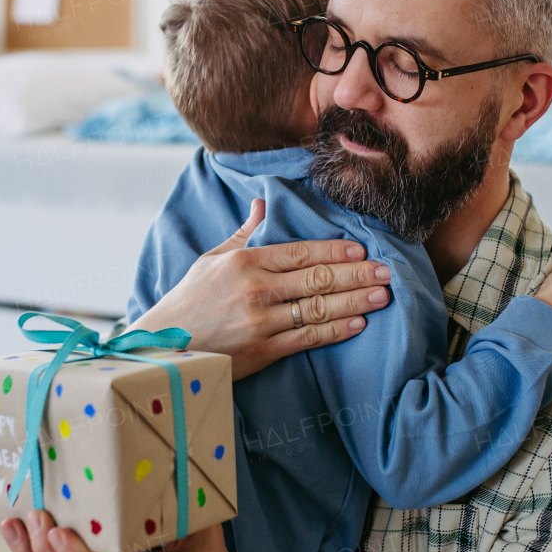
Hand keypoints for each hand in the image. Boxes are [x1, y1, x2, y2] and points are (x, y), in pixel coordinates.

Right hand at [130, 199, 392, 378]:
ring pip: (319, 308)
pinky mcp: (263, 351)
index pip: (300, 252)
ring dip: (355, 301)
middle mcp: (255, 289)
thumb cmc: (190, 300)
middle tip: (386, 270)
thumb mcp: (212, 259)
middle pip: (317, 278)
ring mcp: (260, 322)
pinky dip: (336, 330)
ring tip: (382, 295)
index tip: (361, 248)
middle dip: (356, 273)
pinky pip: (308, 337)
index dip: (334, 250)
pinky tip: (358, 323)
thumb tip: (263, 201)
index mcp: (244, 261)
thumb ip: (244, 232)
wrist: (165, 348)